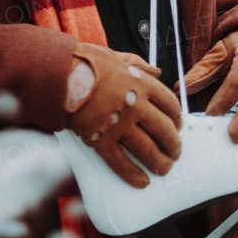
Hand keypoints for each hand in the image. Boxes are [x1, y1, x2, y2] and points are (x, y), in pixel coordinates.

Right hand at [63, 42, 183, 188]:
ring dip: (160, 162)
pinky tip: (142, 181)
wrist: (58, 75)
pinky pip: (121, 163)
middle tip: (175, 152)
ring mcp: (119, 125)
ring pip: (148, 150)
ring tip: (164, 168)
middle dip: (174, 145)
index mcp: (140, 84)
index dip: (178, 118)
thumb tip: (156, 71)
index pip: (170, 105)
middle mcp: (135, 106)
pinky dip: (133, 175)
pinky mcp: (101, 140)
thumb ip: (137, 64)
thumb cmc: (84, 63)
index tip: (178, 125)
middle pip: (165, 131)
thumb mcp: (115, 56)